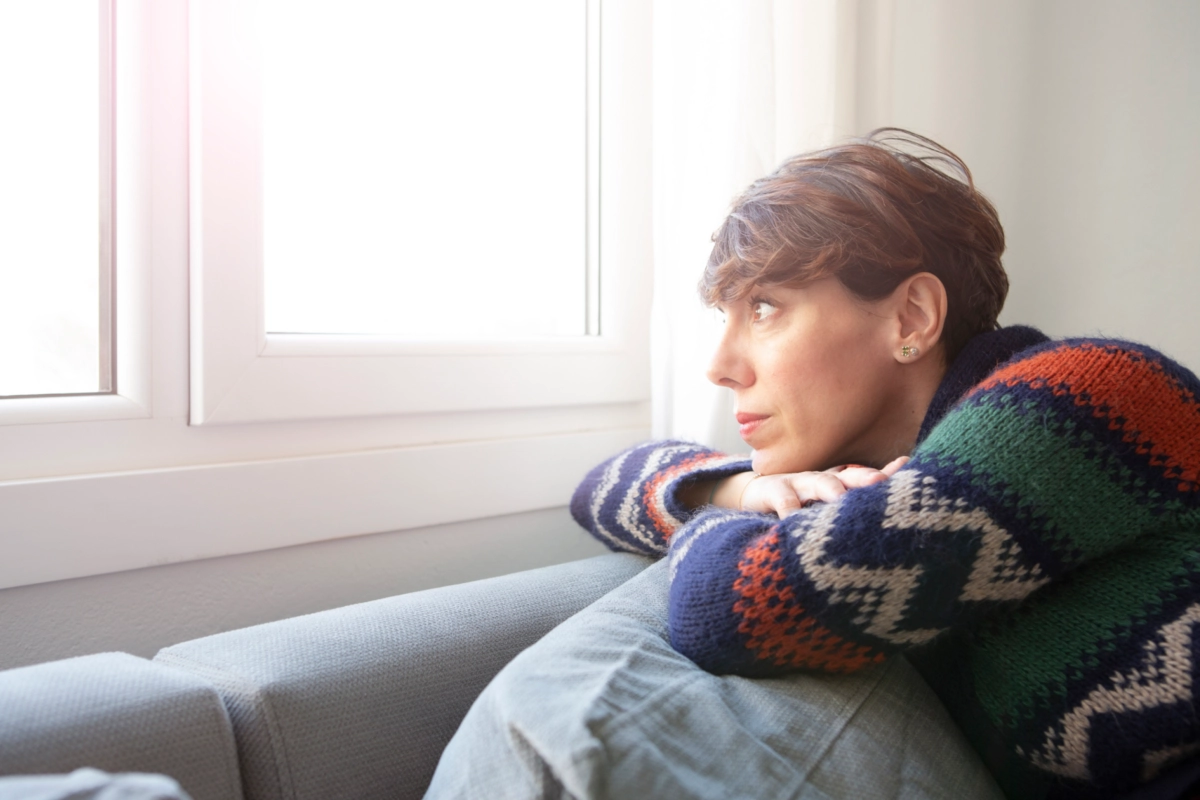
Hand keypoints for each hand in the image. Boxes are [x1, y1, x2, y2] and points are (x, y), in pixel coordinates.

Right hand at [734, 456, 908, 516]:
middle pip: (849, 476)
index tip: (908, 466)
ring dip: (830, 488)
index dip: (888, 473)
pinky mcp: (774, 491)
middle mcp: (824, 480)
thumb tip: (893, 512)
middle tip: (880, 480)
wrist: (754, 494)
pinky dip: (789, 511)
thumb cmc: (800, 503)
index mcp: (840, 483)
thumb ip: (855, 505)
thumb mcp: (827, 505)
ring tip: (840, 498)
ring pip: (818, 483)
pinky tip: (794, 521)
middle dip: (865, 478)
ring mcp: (799, 483)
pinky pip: (784, 502)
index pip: (868, 478)